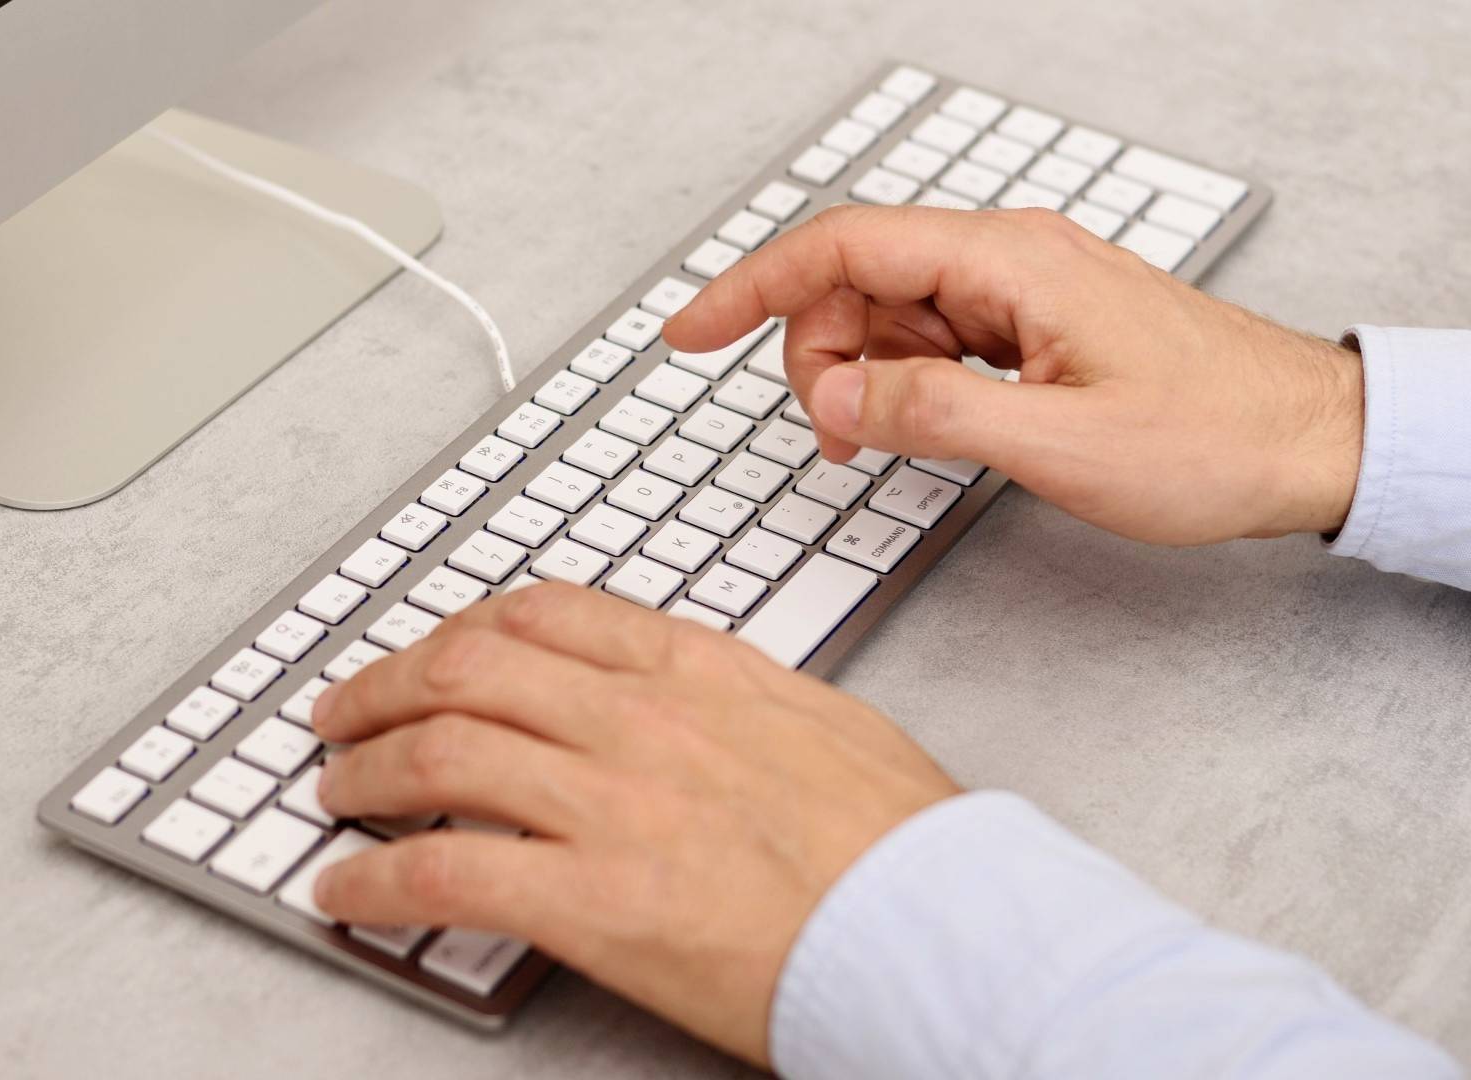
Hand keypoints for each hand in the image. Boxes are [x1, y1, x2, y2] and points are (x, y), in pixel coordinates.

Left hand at [309, 583, 958, 1065]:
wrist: (945, 930)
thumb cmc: (904, 844)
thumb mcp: (818, 721)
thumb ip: (729, 697)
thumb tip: (678, 699)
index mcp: (697, 671)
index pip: (546, 613)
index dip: (461, 627)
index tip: (432, 648)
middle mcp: (640, 720)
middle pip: (467, 670)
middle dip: (383, 686)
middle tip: (345, 711)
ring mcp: (612, 804)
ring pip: (439, 752)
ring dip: (364, 771)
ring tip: (336, 792)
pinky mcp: (592, 901)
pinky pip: (443, 870)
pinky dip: (372, 878)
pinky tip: (345, 889)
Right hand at [663, 205, 1364, 544]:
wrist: (1310, 443)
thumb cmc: (1214, 437)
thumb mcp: (1058, 442)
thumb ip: (933, 413)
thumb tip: (836, 394)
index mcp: (1008, 263)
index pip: (844, 249)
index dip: (751, 289)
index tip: (688, 332)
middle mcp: (1007, 261)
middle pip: (856, 282)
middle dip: (815, 356)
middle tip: (836, 438)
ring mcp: (1019, 292)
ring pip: (888, 315)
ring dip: (858, 378)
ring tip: (875, 446)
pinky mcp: (1031, 327)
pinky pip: (932, 340)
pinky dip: (900, 383)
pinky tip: (909, 428)